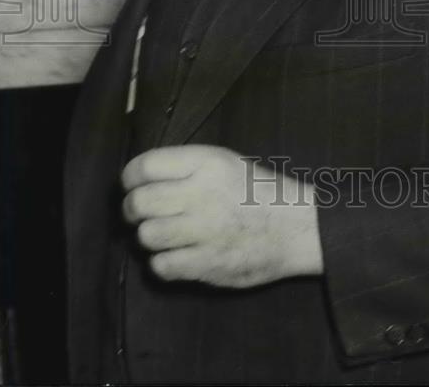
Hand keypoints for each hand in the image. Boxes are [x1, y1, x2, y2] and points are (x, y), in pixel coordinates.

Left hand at [121, 145, 322, 287]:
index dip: (130, 178)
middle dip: (132, 209)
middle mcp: (201, 194)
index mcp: (206, 163)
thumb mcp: (225, 162)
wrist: (298, 226)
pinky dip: (163, 263)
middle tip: (139, 214)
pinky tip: (176, 255)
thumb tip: (142, 179)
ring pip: (147, 236)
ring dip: (149, 236)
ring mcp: (204, 231)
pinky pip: (161, 266)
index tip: (132, 185)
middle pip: (139, 203)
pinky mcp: (207, 263)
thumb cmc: (259, 191)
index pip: (145, 166)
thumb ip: (186, 167)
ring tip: (163, 234)